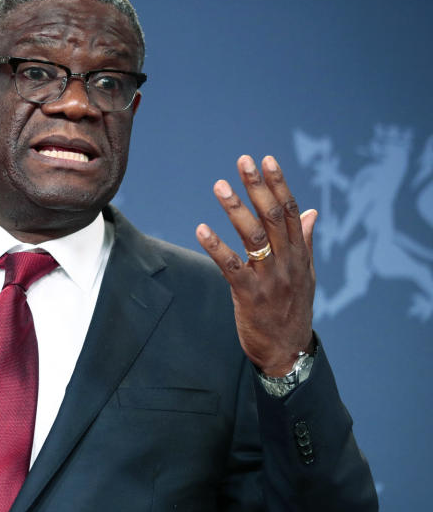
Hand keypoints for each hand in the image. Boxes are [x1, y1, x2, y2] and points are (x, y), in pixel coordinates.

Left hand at [196, 155, 315, 376]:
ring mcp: (269, 278)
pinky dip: (216, 246)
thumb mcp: (306, 273)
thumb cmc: (293, 308)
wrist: (289, 352)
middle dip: (258, 187)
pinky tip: (201, 229)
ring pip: (253, 237)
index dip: (278, 184)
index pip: (290, 211)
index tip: (266, 160)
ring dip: (235, 209)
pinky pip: (231, 266)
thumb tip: (310, 211)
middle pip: (272, 217)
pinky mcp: (250, 295)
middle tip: (243, 161)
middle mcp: (287, 262)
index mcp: (299, 254)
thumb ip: (304, 241)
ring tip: (220, 185)